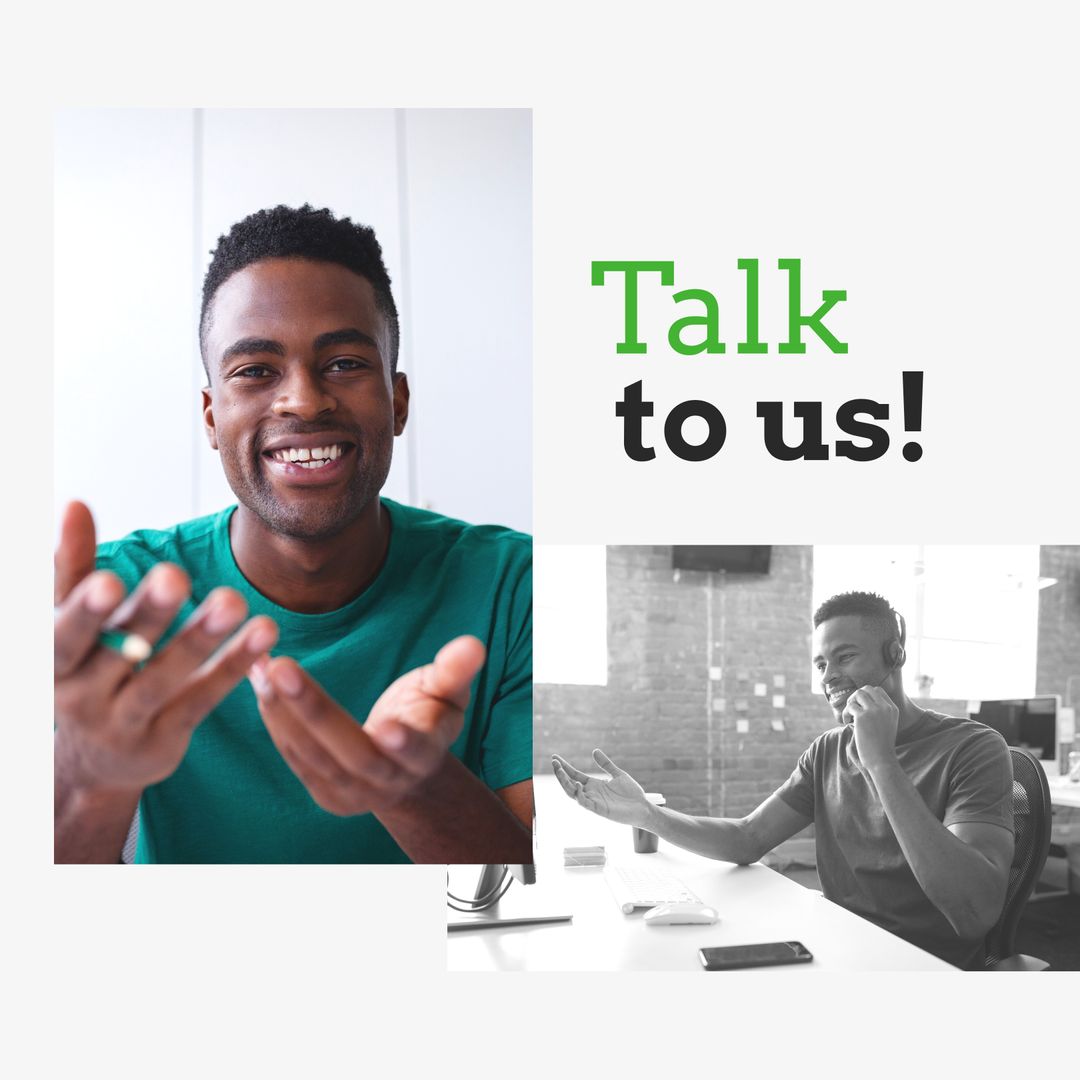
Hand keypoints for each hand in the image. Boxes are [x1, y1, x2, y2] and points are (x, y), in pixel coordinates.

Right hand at [54, 501, 278, 794]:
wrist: (93, 763)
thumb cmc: (84, 669)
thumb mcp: (67, 626)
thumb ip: (71, 569)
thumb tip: (73, 502)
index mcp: (53, 660)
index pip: (64, 633)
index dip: (85, 609)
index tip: (109, 580)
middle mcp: (80, 696)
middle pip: (116, 652)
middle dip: (147, 615)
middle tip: (176, 577)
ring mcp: (122, 723)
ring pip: (164, 677)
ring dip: (200, 637)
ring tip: (234, 600)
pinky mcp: (164, 741)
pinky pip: (201, 699)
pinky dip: (232, 666)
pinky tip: (264, 634)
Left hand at [249, 636, 485, 815]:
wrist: (406, 771)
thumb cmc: (428, 717)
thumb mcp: (448, 693)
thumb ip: (456, 671)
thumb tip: (473, 646)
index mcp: (424, 756)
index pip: (415, 751)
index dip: (405, 742)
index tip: (388, 724)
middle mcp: (388, 781)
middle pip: (351, 753)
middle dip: (314, 711)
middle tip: (283, 668)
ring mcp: (352, 793)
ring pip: (313, 756)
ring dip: (283, 711)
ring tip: (262, 665)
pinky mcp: (323, 792)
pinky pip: (295, 756)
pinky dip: (275, 719)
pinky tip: (260, 681)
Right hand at [551, 749, 650, 827]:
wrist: (643, 808)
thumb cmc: (631, 793)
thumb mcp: (618, 774)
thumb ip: (606, 764)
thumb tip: (594, 751)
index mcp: (594, 785)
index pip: (574, 775)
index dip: (564, 767)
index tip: (554, 757)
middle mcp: (591, 793)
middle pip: (570, 783)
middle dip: (560, 774)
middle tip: (554, 762)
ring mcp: (594, 801)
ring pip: (573, 793)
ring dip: (565, 782)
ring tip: (559, 770)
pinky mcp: (600, 809)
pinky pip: (585, 803)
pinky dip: (579, 795)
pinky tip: (577, 784)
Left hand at [843, 684, 899, 769]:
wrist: (881, 760)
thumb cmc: (881, 745)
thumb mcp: (886, 724)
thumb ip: (879, 712)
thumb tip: (860, 700)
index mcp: (892, 708)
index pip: (877, 691)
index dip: (866, 696)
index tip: (861, 708)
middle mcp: (885, 707)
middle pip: (867, 689)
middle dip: (856, 696)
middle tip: (853, 709)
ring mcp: (874, 710)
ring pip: (857, 694)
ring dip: (850, 703)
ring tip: (850, 716)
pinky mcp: (862, 716)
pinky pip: (850, 706)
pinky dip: (845, 713)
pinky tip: (847, 723)